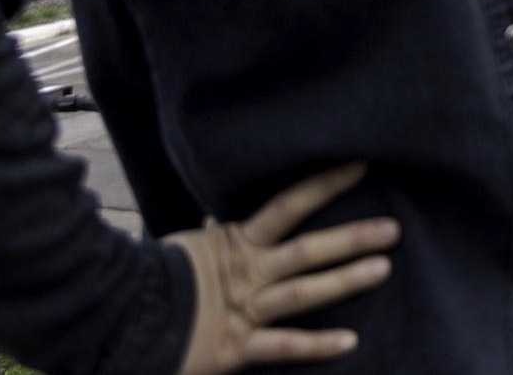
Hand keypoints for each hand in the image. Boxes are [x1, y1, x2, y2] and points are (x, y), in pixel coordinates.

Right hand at [168, 163, 398, 373]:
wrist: (119, 319)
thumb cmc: (160, 283)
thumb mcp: (193, 250)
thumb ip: (217, 235)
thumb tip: (223, 215)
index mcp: (237, 244)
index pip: (288, 206)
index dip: (324, 185)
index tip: (360, 164)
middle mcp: (247, 273)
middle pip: (306, 250)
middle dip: (350, 238)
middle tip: (393, 229)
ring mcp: (242, 309)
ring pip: (301, 293)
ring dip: (343, 280)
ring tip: (383, 268)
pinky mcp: (234, 348)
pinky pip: (281, 346)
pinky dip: (315, 345)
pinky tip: (349, 341)